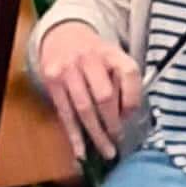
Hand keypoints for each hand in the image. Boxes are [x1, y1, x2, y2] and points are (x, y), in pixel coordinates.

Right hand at [37, 20, 142, 159]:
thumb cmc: (93, 54)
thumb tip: (127, 117)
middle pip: (104, 96)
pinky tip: (81, 150)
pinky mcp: (53, 81)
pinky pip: (65, 113)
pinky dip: (74, 135)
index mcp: (111, 52)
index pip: (129, 73)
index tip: (131, 116)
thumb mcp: (113, 57)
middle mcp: (90, 58)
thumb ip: (124, 81)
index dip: (133, 98)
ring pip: (84, 108)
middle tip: (118, 140)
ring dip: (96, 134)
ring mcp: (69, 69)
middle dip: (113, 124)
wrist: (62, 35)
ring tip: (106, 151)